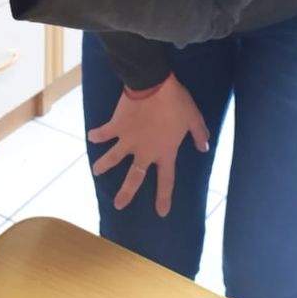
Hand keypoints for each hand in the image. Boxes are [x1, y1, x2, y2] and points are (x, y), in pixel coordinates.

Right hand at [89, 74, 209, 216]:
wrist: (153, 85)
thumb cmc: (176, 102)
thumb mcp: (193, 118)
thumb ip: (199, 135)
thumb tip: (205, 148)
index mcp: (165, 152)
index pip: (166, 180)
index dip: (164, 197)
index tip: (161, 212)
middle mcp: (144, 151)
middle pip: (134, 177)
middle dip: (126, 193)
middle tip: (118, 205)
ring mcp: (127, 140)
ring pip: (112, 158)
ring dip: (104, 165)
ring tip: (96, 171)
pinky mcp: (116, 126)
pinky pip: (104, 133)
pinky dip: (97, 135)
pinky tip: (91, 137)